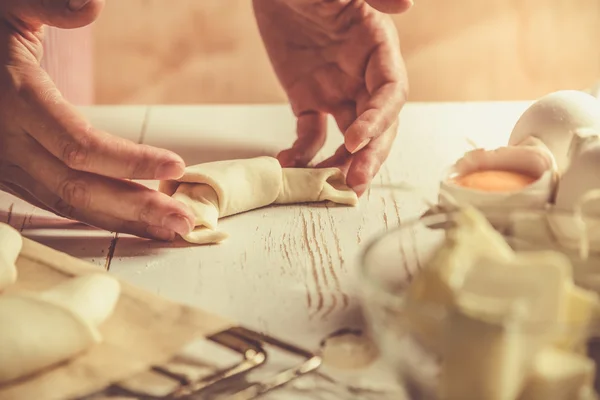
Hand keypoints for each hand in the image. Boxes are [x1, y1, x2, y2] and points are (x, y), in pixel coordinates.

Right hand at [0, 0, 193, 240]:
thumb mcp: (11, 6)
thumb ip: (48, 4)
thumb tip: (93, 4)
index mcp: (14, 99)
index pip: (80, 145)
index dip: (130, 161)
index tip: (176, 165)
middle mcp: (6, 142)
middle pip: (78, 188)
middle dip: (135, 208)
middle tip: (184, 220)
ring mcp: (5, 166)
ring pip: (68, 204)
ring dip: (122, 221)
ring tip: (169, 228)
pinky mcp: (10, 176)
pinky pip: (57, 203)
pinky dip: (99, 215)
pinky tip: (133, 220)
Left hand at [254, 0, 409, 195]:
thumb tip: (407, 4)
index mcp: (378, 48)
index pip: (391, 92)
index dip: (378, 119)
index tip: (355, 139)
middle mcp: (362, 76)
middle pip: (378, 124)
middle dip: (369, 155)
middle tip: (353, 183)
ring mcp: (336, 91)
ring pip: (349, 137)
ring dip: (342, 163)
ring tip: (327, 186)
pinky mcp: (309, 99)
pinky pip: (311, 133)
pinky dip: (303, 152)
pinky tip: (288, 162)